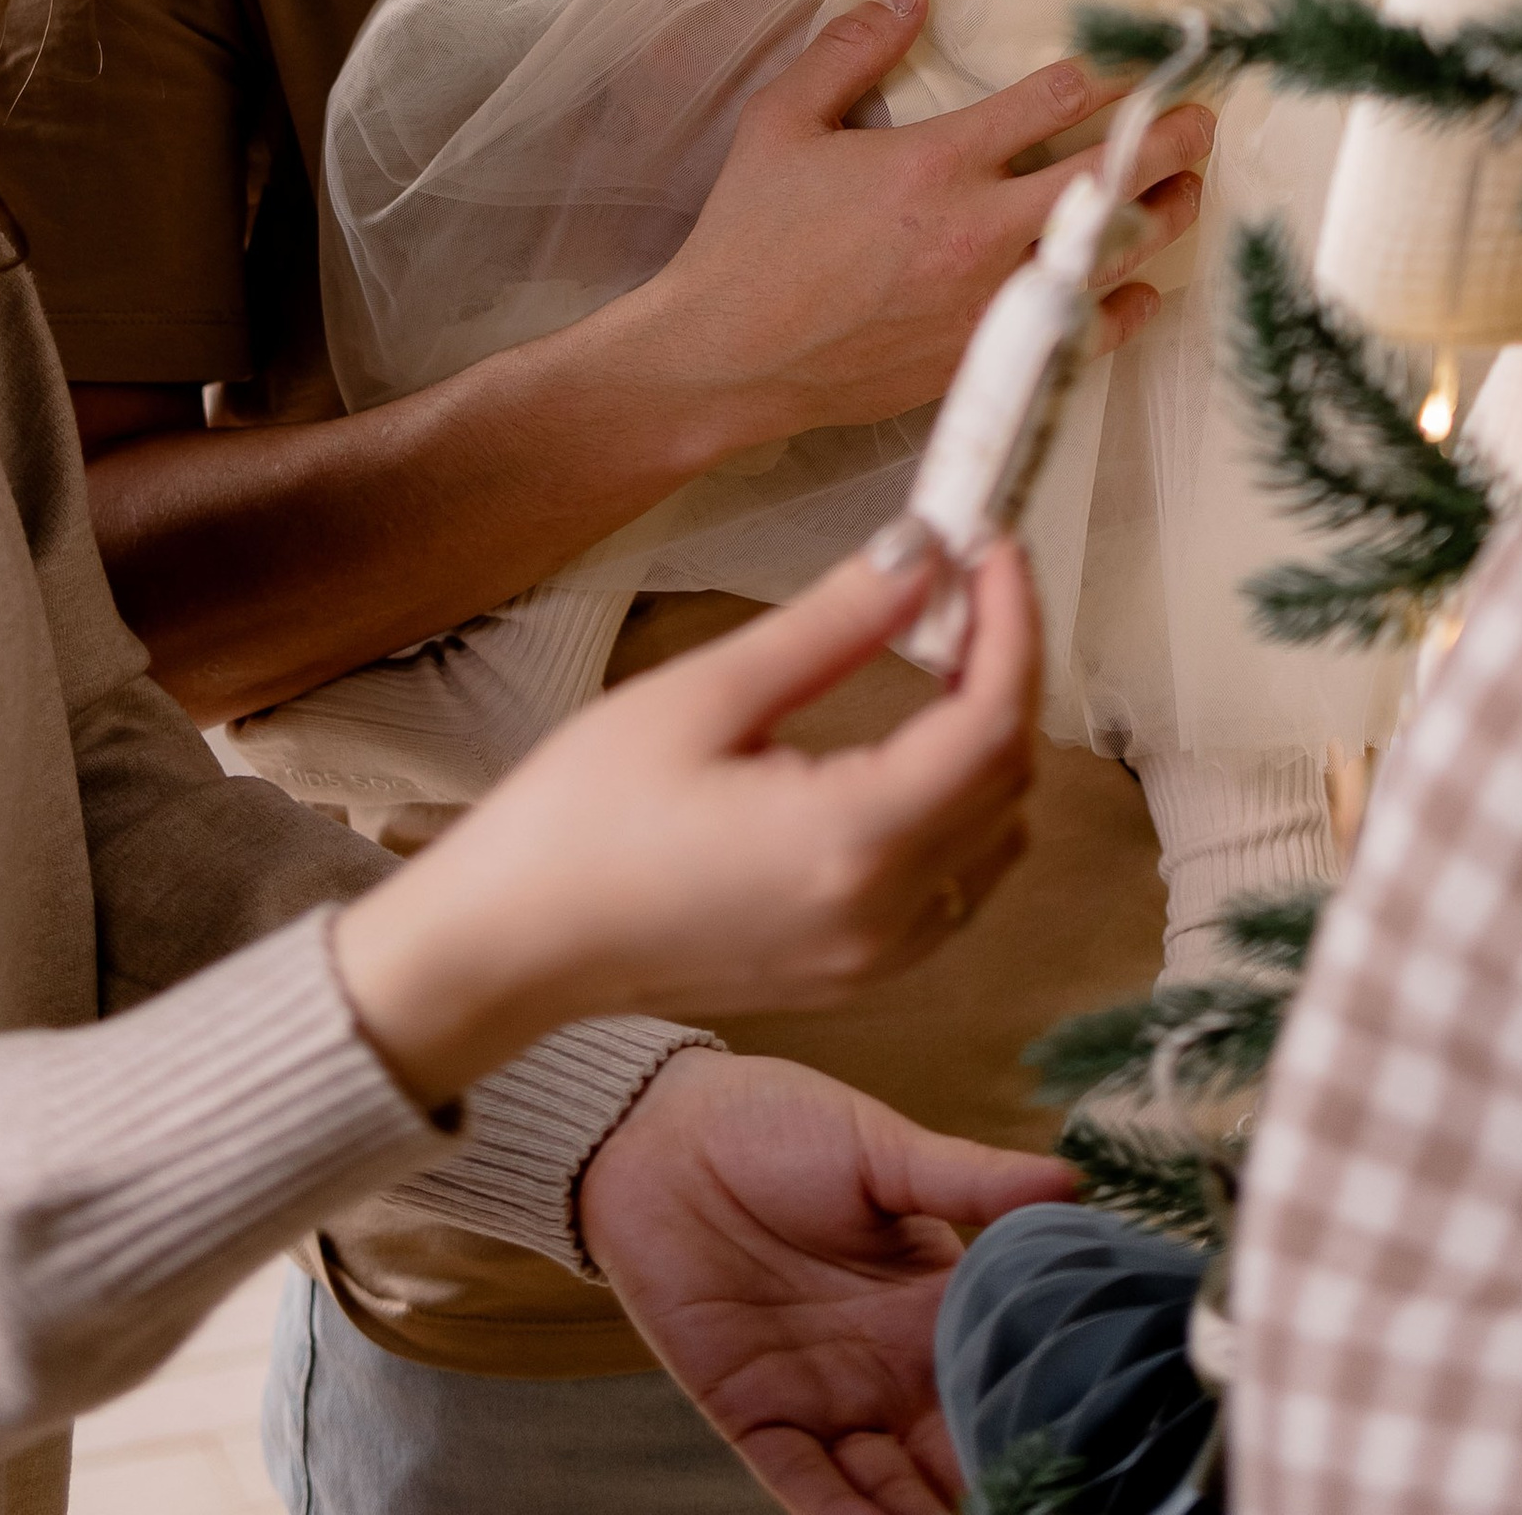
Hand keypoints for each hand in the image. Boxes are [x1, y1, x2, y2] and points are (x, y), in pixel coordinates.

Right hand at [332, 534, 1040, 1107]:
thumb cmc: (581, 819)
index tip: (992, 547)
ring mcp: (874, 961)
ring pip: (996, 838)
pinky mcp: (852, 974)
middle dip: (1005, 670)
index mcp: (850, 845)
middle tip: (963, 581)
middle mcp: (885, 918)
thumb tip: (923, 555)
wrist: (510, 945)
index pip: (990, 724)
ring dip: (988, 741)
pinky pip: (956, 885)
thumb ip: (832, 626)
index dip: (1011, 625)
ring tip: (939, 652)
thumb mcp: (705, 695)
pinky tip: (908, 745)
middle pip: (1008, 780)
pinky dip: (960, 807)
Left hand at [580, 1050, 1064, 1511]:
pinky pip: (805, 1486)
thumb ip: (970, 1181)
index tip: (1094, 1461)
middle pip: (953, 1457)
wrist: (657, 1132)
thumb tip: (1073, 1180)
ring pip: (889, 1492)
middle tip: (1046, 1513)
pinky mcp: (755, 1413)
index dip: (1040, 1426)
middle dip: (991, 1494)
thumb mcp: (882, 1149)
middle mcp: (887, 1368)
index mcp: (932, 1305)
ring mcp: (823, 1398)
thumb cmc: (773, 1122)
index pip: (1001, 1383)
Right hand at [623, 0, 1210, 459]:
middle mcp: (980, 229)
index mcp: (937, 162)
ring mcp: (991, 300)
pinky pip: (1086, 332)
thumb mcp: (782, 119)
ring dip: (1163, 216)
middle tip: (1203, 117)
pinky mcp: (987, 357)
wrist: (729, 357)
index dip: (1108, 72)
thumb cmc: (750, 235)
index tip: (1143, 57)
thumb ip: (850, 50)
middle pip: (1108, 175)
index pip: (1052, 100)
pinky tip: (1142, 289)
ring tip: (1189, 190)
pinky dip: (1125, 308)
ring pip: (1112, 253)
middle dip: (1169, 140)